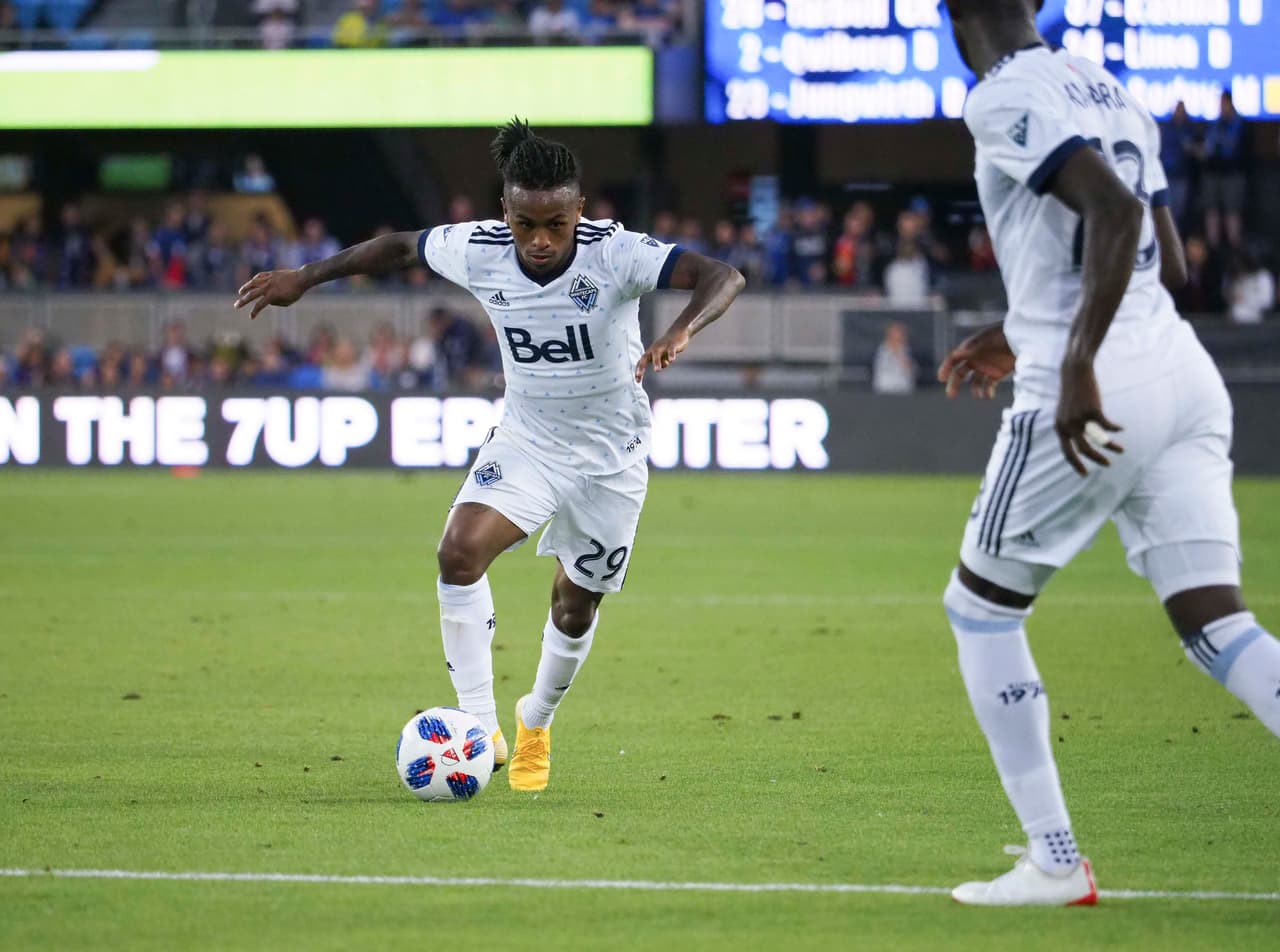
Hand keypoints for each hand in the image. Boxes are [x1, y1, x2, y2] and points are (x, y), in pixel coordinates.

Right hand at [234, 269, 307, 318]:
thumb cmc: (296, 292)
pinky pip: (260, 276)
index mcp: (272, 295)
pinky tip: (252, 282)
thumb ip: (276, 303)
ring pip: (253, 283)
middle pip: (251, 295)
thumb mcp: (287, 302)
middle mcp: (268, 287)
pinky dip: (254, 280)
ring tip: (240, 292)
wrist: (301, 278)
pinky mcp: (271, 273)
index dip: (254, 312)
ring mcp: (268, 279)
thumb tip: (268, 301)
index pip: (259, 305)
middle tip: (236, 306)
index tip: (251, 317)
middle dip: (243, 301)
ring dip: (245, 288)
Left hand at [635, 328, 689, 382]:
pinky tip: (672, 360)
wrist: (679, 331)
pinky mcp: (672, 344)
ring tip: (657, 370)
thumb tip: (660, 367)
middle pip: (645, 357)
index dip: (638, 371)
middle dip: (641, 366)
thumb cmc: (668, 345)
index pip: (642, 362)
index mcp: (651, 352)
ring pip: (657, 354)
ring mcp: (663, 346)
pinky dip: (671, 355)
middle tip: (639, 375)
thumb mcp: (663, 355)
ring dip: (656, 362)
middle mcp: (654, 349)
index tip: (637, 381)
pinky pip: (671, 350)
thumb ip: (661, 362)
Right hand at [937, 325, 1015, 398]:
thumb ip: (974, 345)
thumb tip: (960, 351)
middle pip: (960, 373)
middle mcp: (975, 358)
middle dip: (954, 384)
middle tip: (951, 395)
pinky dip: (987, 392)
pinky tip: (989, 395)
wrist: (1024, 336)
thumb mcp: (988, 338)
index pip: (953, 359)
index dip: (945, 368)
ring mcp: (986, 367)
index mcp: (970, 348)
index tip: (941, 378)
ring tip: (978, 395)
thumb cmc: (1005, 333)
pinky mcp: (997, 374)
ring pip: (974, 382)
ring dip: (974, 389)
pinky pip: (988, 385)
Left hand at [1056, 360, 1123, 475]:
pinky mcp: (1093, 411)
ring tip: (1120, 450)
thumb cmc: (1072, 394)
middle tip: (1107, 464)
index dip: (1075, 464)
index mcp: (1059, 428)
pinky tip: (1121, 428)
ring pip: (1098, 440)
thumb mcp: (1065, 413)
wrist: (1075, 373)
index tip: (1084, 474)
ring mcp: (1080, 418)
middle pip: (1084, 450)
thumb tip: (1080, 446)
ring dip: (1110, 447)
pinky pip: (1107, 426)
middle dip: (1097, 460)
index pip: (1066, 452)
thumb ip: (1069, 428)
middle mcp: (1068, 425)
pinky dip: (1115, 429)